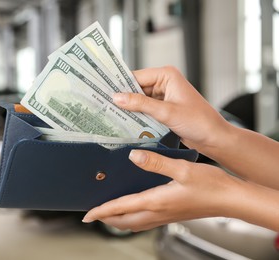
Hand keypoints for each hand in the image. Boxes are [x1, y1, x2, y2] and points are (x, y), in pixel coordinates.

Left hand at [82, 149, 241, 230]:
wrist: (231, 199)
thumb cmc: (210, 185)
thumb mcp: (181, 169)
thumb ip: (155, 162)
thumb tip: (133, 156)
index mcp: (156, 201)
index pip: (121, 208)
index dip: (102, 212)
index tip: (87, 214)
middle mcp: (158, 212)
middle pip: (124, 221)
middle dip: (107, 219)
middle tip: (94, 214)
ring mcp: (166, 216)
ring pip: (134, 223)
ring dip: (119, 220)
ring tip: (109, 213)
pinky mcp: (172, 214)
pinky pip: (146, 221)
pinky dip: (133, 218)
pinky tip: (135, 209)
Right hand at [113, 66, 230, 152]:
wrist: (214, 139)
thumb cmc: (199, 122)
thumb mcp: (166, 112)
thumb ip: (141, 104)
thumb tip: (117, 97)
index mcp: (167, 75)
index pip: (136, 77)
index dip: (120, 85)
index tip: (103, 92)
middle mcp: (164, 83)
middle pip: (136, 88)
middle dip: (123, 98)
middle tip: (104, 105)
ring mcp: (164, 96)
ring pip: (139, 100)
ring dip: (129, 108)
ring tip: (111, 114)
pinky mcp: (164, 109)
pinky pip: (145, 109)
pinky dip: (137, 116)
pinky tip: (125, 122)